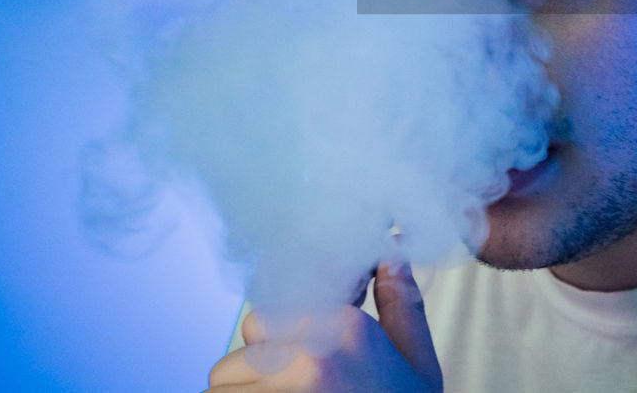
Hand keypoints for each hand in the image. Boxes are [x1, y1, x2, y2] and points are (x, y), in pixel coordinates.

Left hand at [205, 262, 443, 391]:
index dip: (271, 348)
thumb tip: (391, 257)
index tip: (293, 373)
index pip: (262, 319)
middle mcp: (307, 355)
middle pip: (235, 358)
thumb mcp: (417, 365)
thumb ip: (402, 309)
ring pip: (219, 391)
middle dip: (249, 381)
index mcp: (345, 328)